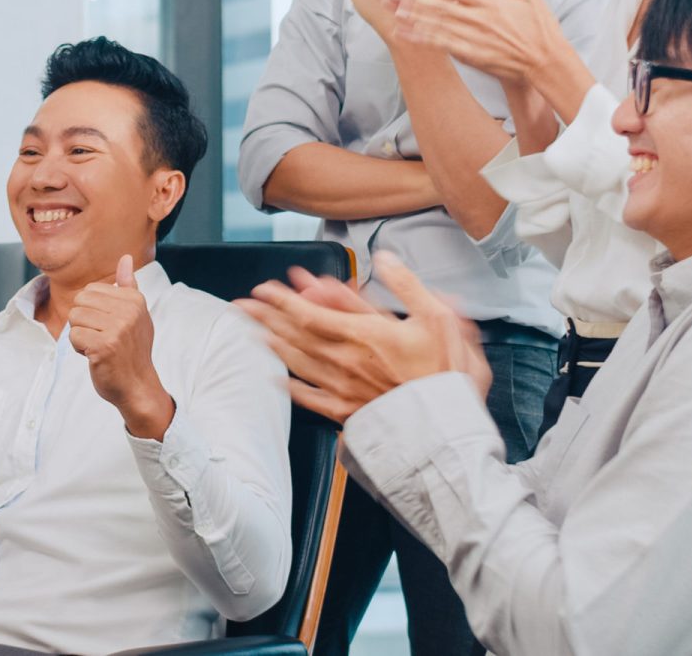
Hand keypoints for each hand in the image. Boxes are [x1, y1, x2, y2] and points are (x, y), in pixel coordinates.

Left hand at [70, 255, 172, 438]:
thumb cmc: (132, 350)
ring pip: (74, 318)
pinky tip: (95, 356)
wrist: (137, 386)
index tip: (109, 326)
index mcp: (135, 299)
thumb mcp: (135, 315)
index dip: (92, 310)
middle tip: (101, 337)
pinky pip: (73, 336)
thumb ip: (127, 286)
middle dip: (83, 321)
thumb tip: (125, 257)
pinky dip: (78, 348)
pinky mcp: (104, 346)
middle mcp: (128, 310)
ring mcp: (117, 328)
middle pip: (79, 301)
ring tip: (98, 346)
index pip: (90, 290)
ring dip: (80, 335)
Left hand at [235, 253, 486, 424]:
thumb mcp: (439, 318)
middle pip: (295, 334)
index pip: (311, 312)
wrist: (447, 431)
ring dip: (272, 343)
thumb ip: (406, 285)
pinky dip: (290, 386)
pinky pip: (309, 398)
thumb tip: (384, 259)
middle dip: (267, 316)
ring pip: (298, 361)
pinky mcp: (346, 413)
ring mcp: (343, 388)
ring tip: (253, 331)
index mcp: (364, 335)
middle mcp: (346, 360)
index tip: (265, 288)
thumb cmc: (446, 376)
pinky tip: (277, 380)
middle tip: (244, 305)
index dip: (283, 299)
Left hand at [383, 0, 569, 84]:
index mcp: (489, 2)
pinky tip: (404, 32)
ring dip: (411, 14)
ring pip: (435, 24)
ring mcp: (472, 39)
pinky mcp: (471, 55)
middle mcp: (477, 20)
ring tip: (389, 4)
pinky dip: (421, 38)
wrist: (546, 62)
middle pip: (437, 4)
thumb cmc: (539, 26)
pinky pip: (441, 45)